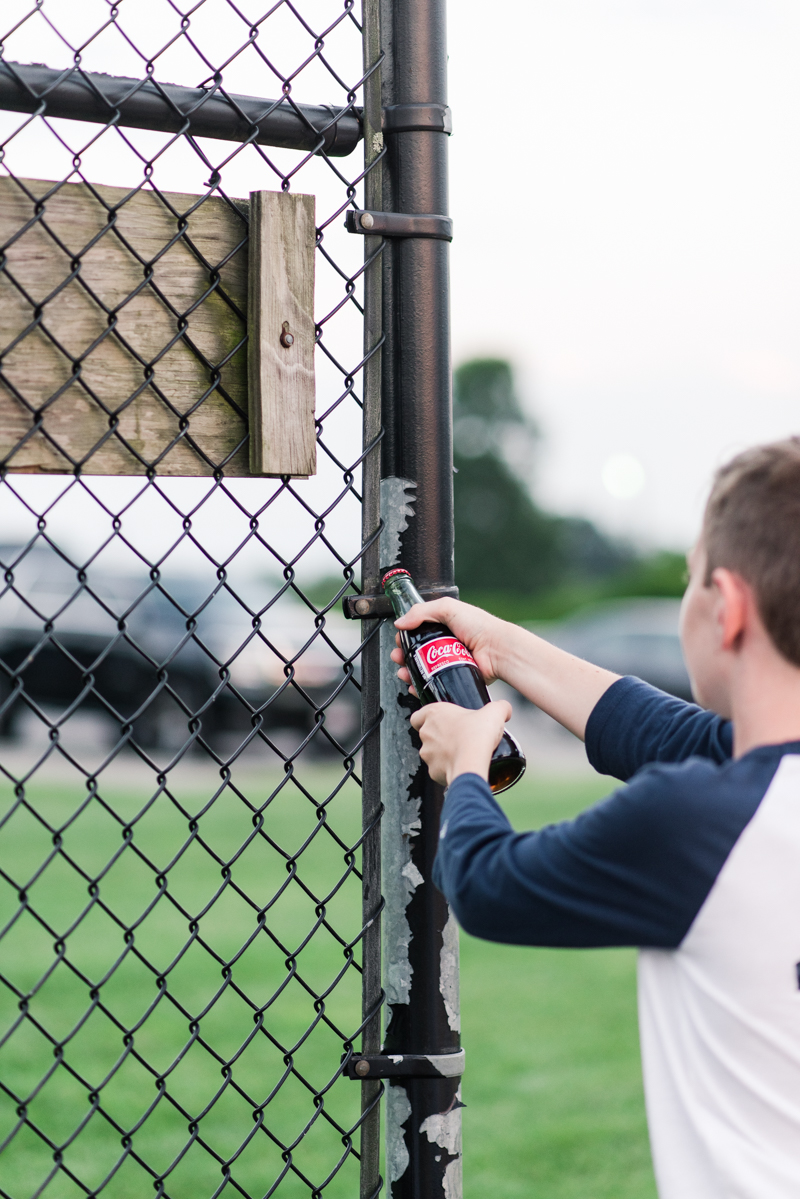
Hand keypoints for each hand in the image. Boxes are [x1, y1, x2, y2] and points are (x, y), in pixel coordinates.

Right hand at [390, 598, 504, 692]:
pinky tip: (414, 686)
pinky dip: (420, 686)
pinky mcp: (452, 678)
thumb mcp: (448, 608)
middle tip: (398, 658)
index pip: (418, 632)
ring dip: (408, 672)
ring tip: (403, 673)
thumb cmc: (480, 626)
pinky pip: (432, 683)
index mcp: (444, 626)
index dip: (406, 637)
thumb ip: (422, 611)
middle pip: (416, 653)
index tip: (399, 641)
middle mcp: (445, 645)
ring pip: (421, 670)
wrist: (498, 650)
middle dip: (403, 656)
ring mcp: (448, 663)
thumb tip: (400, 622)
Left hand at [409, 700, 511, 785]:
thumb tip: (504, 709)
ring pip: (432, 752)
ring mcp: (427, 753)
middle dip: (441, 736)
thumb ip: (500, 707)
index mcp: (434, 713)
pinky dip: (448, 768)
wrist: (472, 764)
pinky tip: (462, 765)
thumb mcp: (494, 712)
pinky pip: (439, 769)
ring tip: (462, 752)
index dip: (427, 718)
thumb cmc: (477, 735)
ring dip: (444, 752)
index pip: (418, 715)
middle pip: (427, 734)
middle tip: (460, 736)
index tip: (442, 721)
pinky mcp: (432, 771)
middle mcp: (426, 733)